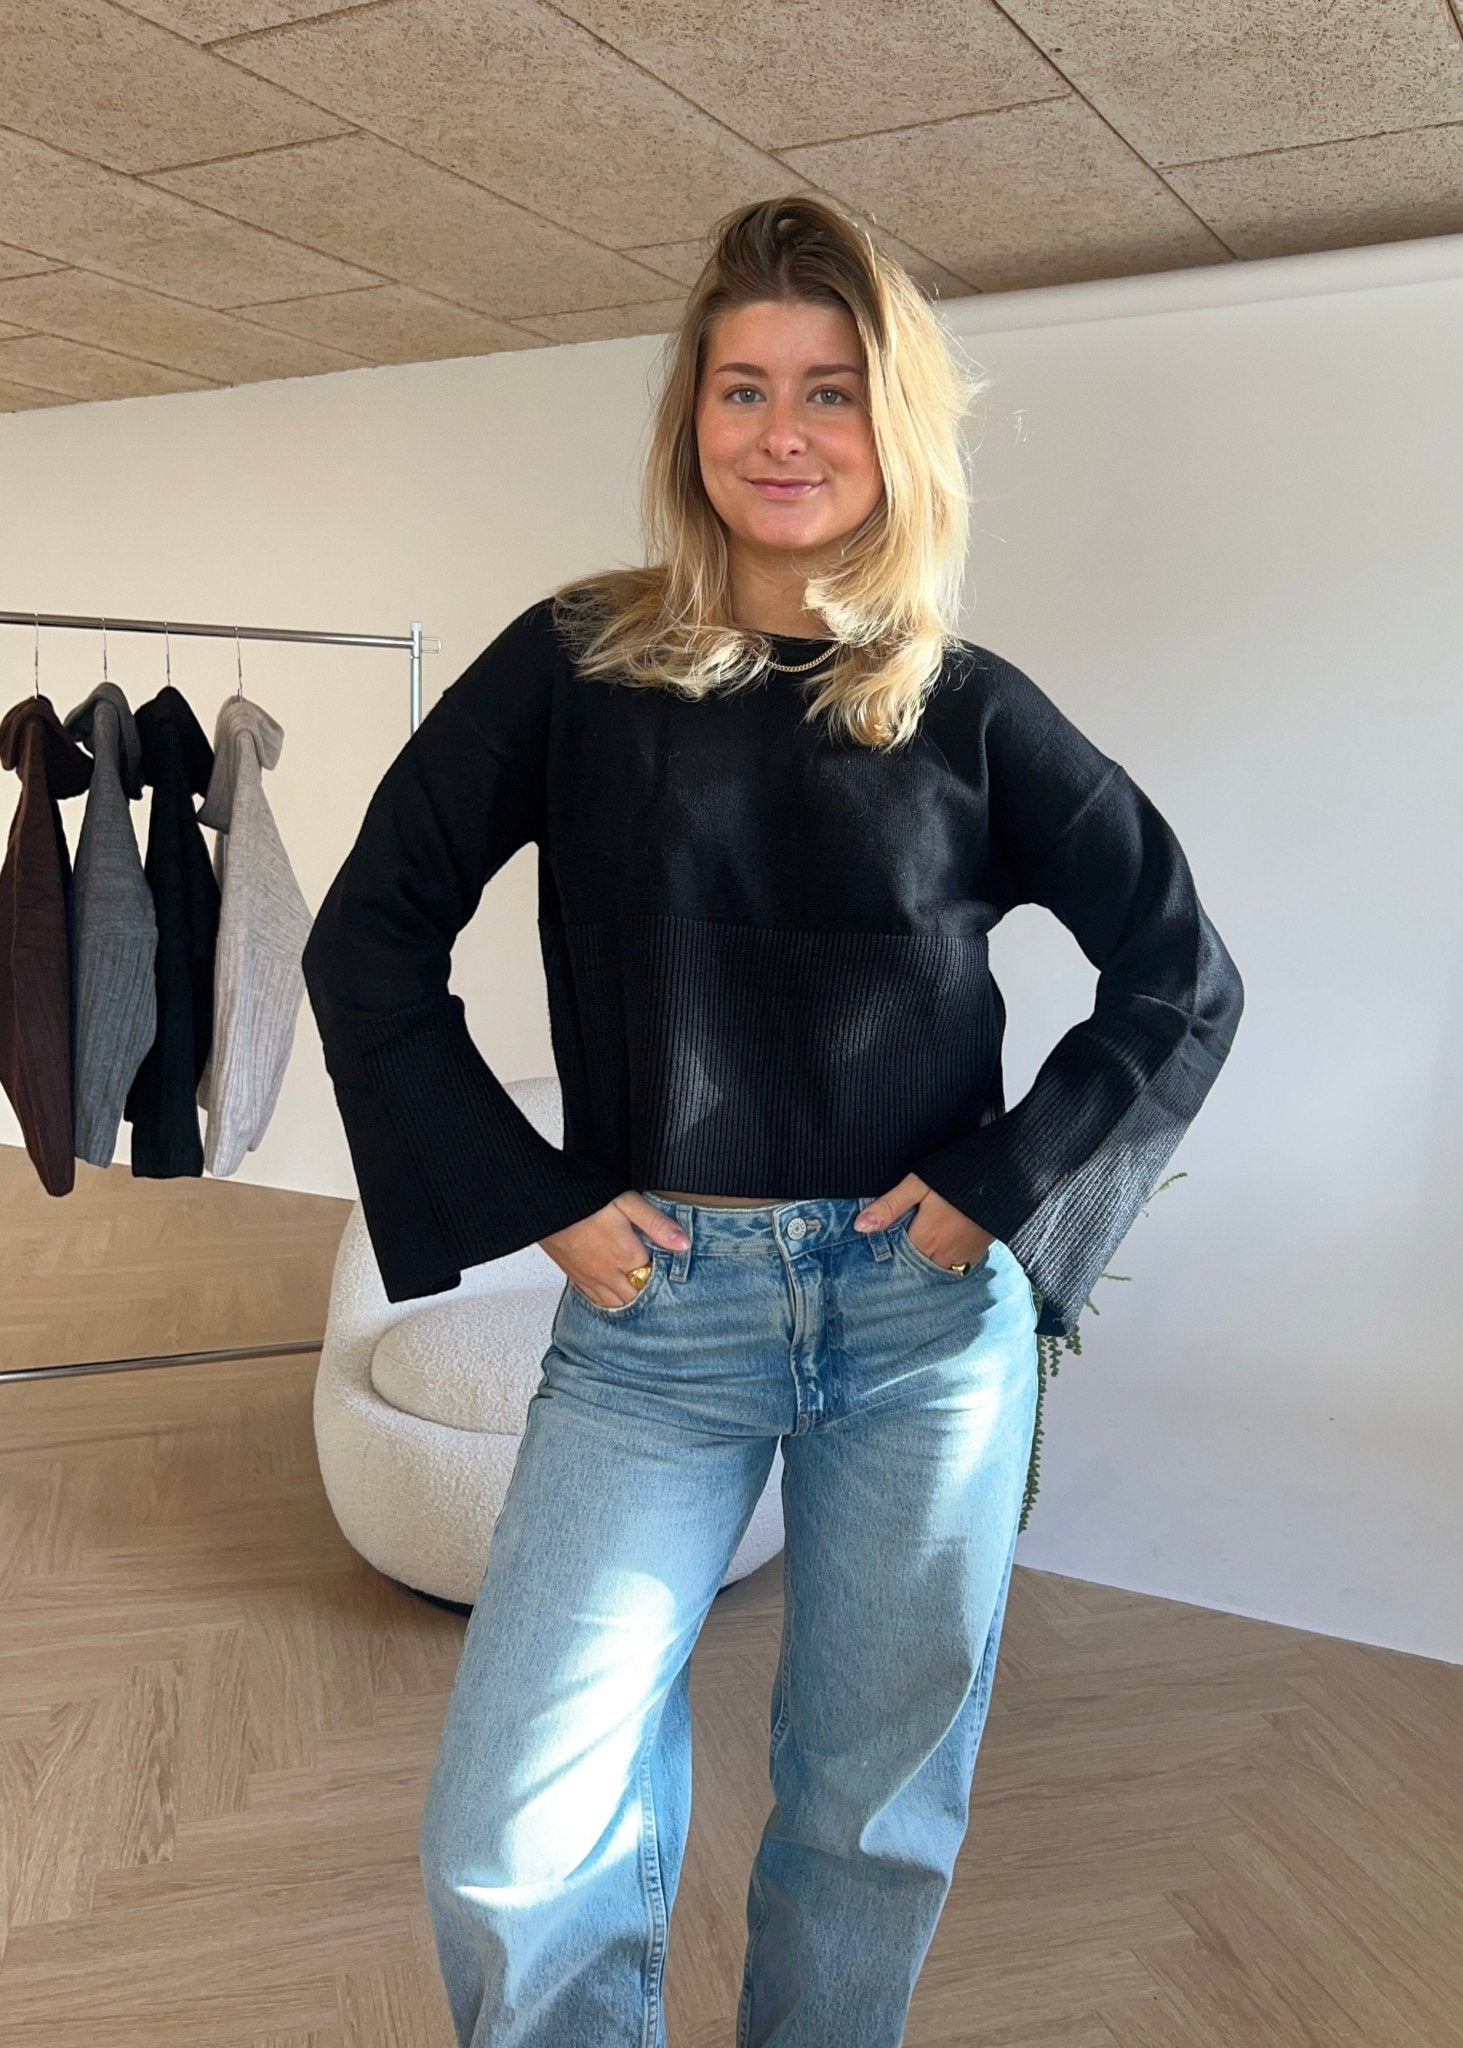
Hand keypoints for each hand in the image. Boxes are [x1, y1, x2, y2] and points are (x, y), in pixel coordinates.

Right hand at [540, 1192, 690, 1309]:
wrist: (542, 1201)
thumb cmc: (584, 1198)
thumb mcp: (627, 1202)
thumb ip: (656, 1224)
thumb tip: (684, 1244)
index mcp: (626, 1256)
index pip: (657, 1279)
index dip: (668, 1275)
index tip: (674, 1268)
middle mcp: (609, 1274)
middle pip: (639, 1297)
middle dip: (651, 1292)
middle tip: (661, 1281)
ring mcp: (590, 1279)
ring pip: (619, 1304)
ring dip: (632, 1298)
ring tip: (642, 1287)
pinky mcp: (575, 1278)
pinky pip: (598, 1301)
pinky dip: (612, 1301)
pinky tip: (618, 1293)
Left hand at [853, 1174, 995, 1269]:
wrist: (1007, 1176)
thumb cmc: (959, 1176)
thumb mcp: (918, 1184)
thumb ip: (889, 1207)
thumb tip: (859, 1226)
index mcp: (925, 1241)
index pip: (896, 1257)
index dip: (888, 1248)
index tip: (886, 1238)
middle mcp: (943, 1257)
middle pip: (914, 1264)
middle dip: (906, 1254)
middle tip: (907, 1232)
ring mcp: (963, 1258)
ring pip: (934, 1266)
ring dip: (926, 1257)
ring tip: (924, 1236)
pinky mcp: (979, 1254)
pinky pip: (954, 1265)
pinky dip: (945, 1257)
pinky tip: (943, 1239)